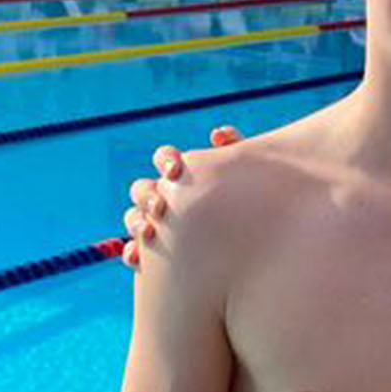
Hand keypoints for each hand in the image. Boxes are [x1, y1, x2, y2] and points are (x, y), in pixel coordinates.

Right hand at [120, 127, 243, 266]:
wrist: (258, 248)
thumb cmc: (253, 206)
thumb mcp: (250, 177)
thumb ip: (236, 152)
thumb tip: (217, 134)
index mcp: (184, 177)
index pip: (165, 160)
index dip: (165, 160)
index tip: (175, 169)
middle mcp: (167, 199)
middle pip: (142, 189)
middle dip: (147, 195)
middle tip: (161, 205)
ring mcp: (159, 227)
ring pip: (134, 218)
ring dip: (136, 222)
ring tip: (148, 231)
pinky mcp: (156, 255)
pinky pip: (135, 253)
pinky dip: (132, 253)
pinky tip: (137, 257)